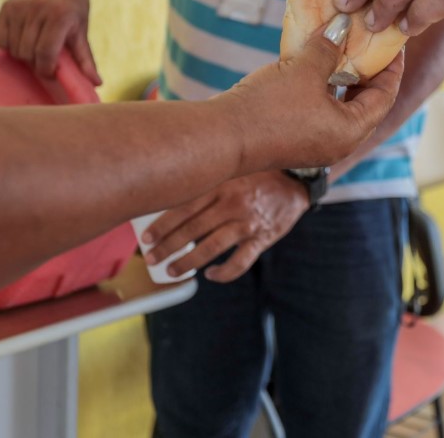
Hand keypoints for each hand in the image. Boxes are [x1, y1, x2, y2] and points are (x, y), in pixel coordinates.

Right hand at [0, 0, 101, 84]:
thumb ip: (86, 59)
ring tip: (36, 48)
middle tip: (47, 59)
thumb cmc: (73, 9)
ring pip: (14, 49)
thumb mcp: (82, 31)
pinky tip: (24, 40)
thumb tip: (97, 83)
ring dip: (24, 56)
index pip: (46, 53)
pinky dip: (11, 47)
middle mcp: (37, 9)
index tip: (52, 73)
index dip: (47, 69)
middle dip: (37, 64)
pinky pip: (2, 40)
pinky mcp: (6, 7)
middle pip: (28, 53)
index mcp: (59, 16)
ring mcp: (19, 7)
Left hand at [141, 171, 308, 282]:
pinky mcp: (262, 238)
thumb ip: (209, 180)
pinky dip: (224, 272)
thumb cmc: (258, 174)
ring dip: (189, 262)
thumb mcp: (232, 169)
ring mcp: (248, 222)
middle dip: (168, 247)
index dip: (162, 225)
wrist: (296, 181)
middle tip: (152, 258)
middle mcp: (232, 203)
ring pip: (211, 247)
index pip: (184, 207)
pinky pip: (240, 261)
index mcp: (221, 184)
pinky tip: (211, 275)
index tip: (146, 238)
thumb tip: (170, 195)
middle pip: (193, 229)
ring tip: (173, 271)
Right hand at [217, 15, 404, 171]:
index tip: (393, 41)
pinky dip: (322, 88)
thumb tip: (343, 28)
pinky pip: (320, 110)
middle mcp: (340, 142)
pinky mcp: (295, 140)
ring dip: (342, 78)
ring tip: (341, 48)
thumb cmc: (270, 106)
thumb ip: (329, 47)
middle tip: (368, 41)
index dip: (392, 66)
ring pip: (341, 105)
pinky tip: (313, 64)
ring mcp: (317, 143)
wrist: (223, 136)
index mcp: (352, 131)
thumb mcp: (305, 70)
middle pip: (366, 102)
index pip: (386, 95)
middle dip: (367, 70)